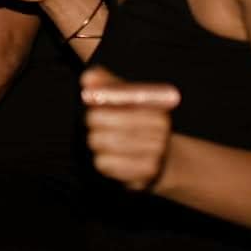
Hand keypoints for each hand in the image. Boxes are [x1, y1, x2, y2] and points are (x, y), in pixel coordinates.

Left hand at [80, 67, 180, 191]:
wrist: (162, 160)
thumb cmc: (138, 123)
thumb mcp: (127, 99)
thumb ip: (107, 84)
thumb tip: (88, 77)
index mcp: (155, 107)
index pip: (119, 98)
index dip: (99, 99)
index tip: (88, 98)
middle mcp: (159, 129)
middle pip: (104, 120)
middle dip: (93, 121)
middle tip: (94, 123)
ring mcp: (154, 152)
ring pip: (101, 142)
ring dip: (96, 141)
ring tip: (102, 140)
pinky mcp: (144, 173)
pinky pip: (105, 163)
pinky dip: (102, 160)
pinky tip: (110, 157)